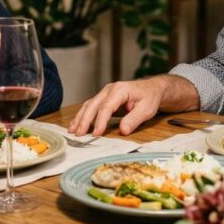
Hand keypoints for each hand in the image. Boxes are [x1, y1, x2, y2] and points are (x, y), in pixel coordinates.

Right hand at [67, 75, 197, 136]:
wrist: (151, 89)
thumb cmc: (149, 98)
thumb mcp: (146, 109)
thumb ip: (134, 119)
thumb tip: (123, 130)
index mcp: (120, 90)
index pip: (107, 106)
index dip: (100, 120)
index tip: (97, 133)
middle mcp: (109, 90)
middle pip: (93, 105)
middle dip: (85, 120)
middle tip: (78, 134)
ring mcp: (104, 94)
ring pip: (89, 105)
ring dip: (80, 118)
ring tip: (72, 131)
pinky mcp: (103, 99)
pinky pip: (90, 107)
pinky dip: (82, 116)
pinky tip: (76, 125)